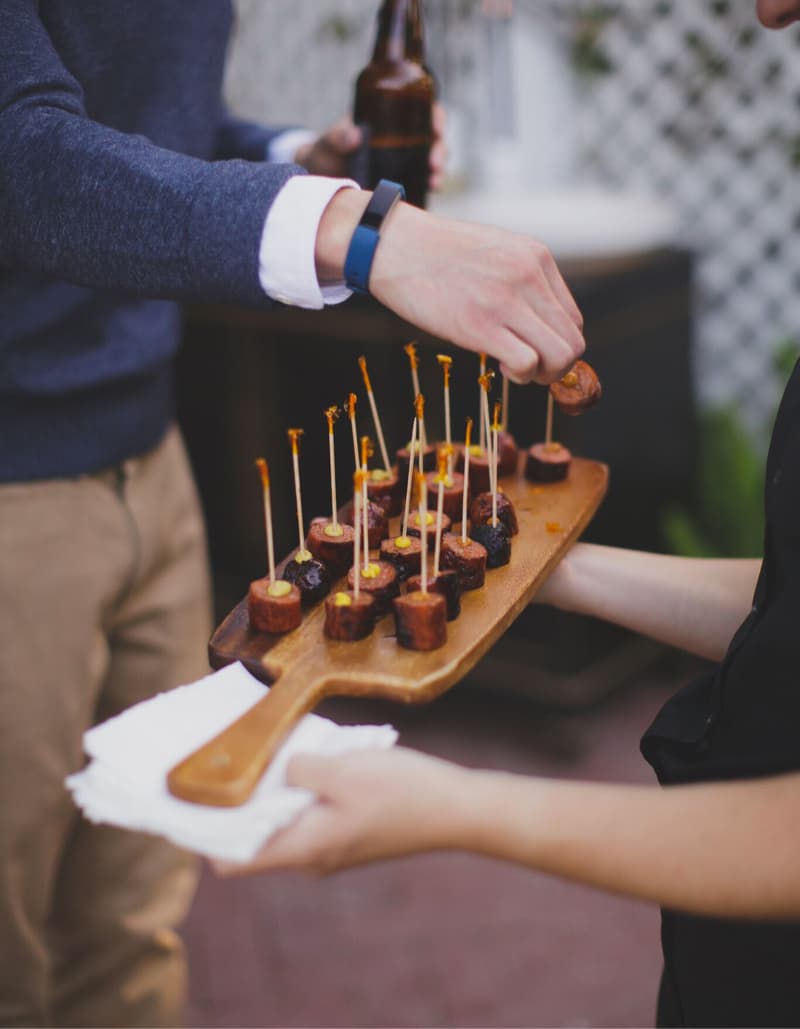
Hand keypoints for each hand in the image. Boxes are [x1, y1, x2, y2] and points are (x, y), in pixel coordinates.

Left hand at [212, 747, 469, 877]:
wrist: (457, 810)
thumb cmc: (402, 792)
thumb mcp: (343, 770)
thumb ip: (298, 768)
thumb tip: (277, 767)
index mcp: (303, 849)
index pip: (230, 862)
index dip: (202, 835)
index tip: (187, 798)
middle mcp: (311, 856)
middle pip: (253, 839)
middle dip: (235, 803)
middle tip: (221, 760)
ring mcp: (331, 846)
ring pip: (282, 822)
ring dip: (270, 791)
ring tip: (262, 749)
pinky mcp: (349, 832)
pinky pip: (309, 813)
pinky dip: (298, 788)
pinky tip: (305, 754)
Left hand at [294, 107, 446, 190]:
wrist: (320, 179)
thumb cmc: (326, 152)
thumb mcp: (329, 141)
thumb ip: (337, 137)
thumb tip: (354, 136)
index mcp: (390, 120)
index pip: (422, 111)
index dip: (436, 117)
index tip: (436, 127)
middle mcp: (402, 141)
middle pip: (433, 141)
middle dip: (439, 152)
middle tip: (433, 164)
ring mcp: (403, 164)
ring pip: (431, 164)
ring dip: (437, 173)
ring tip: (434, 183)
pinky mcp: (400, 185)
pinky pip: (420, 186)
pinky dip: (427, 190)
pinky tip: (428, 195)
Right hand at [369, 203, 584, 384]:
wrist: (394, 245)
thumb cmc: (436, 253)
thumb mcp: (494, 250)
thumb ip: (521, 279)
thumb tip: (536, 321)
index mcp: (536, 257)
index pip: (572, 317)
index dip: (558, 343)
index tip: (535, 350)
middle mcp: (529, 276)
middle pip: (573, 341)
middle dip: (557, 367)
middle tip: (532, 371)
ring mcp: (507, 301)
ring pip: (560, 356)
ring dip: (544, 375)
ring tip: (518, 370)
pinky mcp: (481, 325)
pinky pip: (528, 363)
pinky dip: (521, 375)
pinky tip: (501, 365)